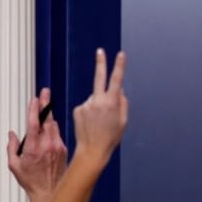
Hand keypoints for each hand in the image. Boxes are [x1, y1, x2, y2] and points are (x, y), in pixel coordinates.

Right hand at [6, 88, 67, 201]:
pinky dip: (53, 127)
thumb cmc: (31, 180)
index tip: (35, 99)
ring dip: (49, 115)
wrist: (50, 191)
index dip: (35, 109)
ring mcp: (57, 146)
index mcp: (33, 148)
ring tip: (46, 104)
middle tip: (45, 92)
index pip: (34, 124)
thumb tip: (12, 134)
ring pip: (54, 125)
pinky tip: (49, 124)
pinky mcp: (64, 149)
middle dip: (45, 105)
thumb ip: (11, 147)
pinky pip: (58, 133)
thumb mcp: (14, 165)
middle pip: (47, 120)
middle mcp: (47, 145)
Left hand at [71, 49, 128, 167]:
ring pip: (95, 98)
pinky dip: (90, 111)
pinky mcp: (77, 109)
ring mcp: (86, 104)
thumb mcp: (124, 121)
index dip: (119, 66)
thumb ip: (123, 103)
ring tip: (99, 122)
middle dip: (100, 63)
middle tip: (100, 51)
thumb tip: (119, 91)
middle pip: (99, 78)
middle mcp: (98, 101)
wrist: (92, 150)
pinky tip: (91, 123)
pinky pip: (87, 106)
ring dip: (98, 105)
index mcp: (112, 103)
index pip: (117, 80)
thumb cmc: (111, 137)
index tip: (120, 54)